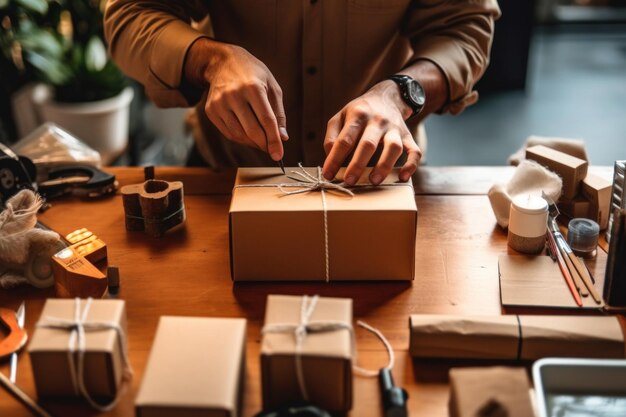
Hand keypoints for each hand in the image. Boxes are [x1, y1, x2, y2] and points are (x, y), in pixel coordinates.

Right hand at [185, 39, 286, 159]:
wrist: (223, 62)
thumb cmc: (253, 75)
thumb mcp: (272, 87)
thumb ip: (278, 113)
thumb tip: (282, 138)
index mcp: (253, 87)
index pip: (266, 120)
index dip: (274, 140)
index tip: (279, 155)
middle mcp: (234, 95)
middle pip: (252, 131)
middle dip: (264, 145)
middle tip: (271, 150)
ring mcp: (220, 103)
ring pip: (239, 135)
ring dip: (253, 143)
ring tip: (261, 140)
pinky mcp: (211, 110)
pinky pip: (228, 133)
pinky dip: (241, 139)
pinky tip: (248, 135)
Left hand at [322, 81, 421, 185]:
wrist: (387, 96)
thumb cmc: (359, 112)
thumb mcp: (340, 117)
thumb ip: (332, 137)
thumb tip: (331, 159)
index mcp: (358, 115)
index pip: (345, 140)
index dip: (335, 158)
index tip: (328, 175)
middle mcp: (377, 121)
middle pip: (368, 144)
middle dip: (357, 165)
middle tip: (349, 181)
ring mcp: (394, 129)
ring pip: (393, 147)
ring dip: (384, 165)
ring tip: (374, 181)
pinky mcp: (408, 136)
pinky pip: (414, 151)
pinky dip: (411, 165)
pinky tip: (403, 177)